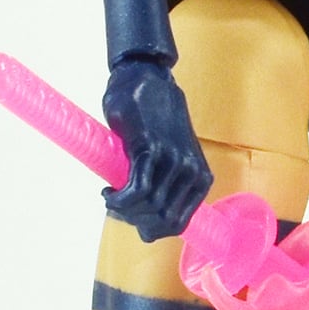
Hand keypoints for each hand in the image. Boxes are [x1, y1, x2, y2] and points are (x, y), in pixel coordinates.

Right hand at [101, 56, 213, 239]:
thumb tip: (147, 228)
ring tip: (110, 197)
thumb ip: (163, 187)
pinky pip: (137, 191)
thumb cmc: (152, 120)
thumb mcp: (168, 158)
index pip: (179, 223)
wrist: (144, 79)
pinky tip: (108, 192)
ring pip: (148, 208)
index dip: (153, 230)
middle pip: (163, 220)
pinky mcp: (151, 149)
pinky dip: (118, 200)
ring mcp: (173, 161)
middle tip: (117, 209)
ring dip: (123, 211)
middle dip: (136, 222)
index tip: (133, 222)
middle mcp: (191, 172)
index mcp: (200, 178)